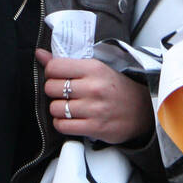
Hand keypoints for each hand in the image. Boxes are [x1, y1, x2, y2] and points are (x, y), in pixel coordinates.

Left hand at [36, 48, 152, 143]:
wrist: (143, 110)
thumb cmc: (117, 88)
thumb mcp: (95, 69)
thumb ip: (66, 62)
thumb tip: (39, 54)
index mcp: (94, 68)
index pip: (54, 67)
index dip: (51, 73)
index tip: (58, 76)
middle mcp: (93, 88)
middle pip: (51, 88)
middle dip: (54, 91)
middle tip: (64, 93)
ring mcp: (94, 109)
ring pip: (55, 108)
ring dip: (58, 109)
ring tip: (68, 107)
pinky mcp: (95, 128)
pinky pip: (62, 126)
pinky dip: (62, 123)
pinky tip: (70, 119)